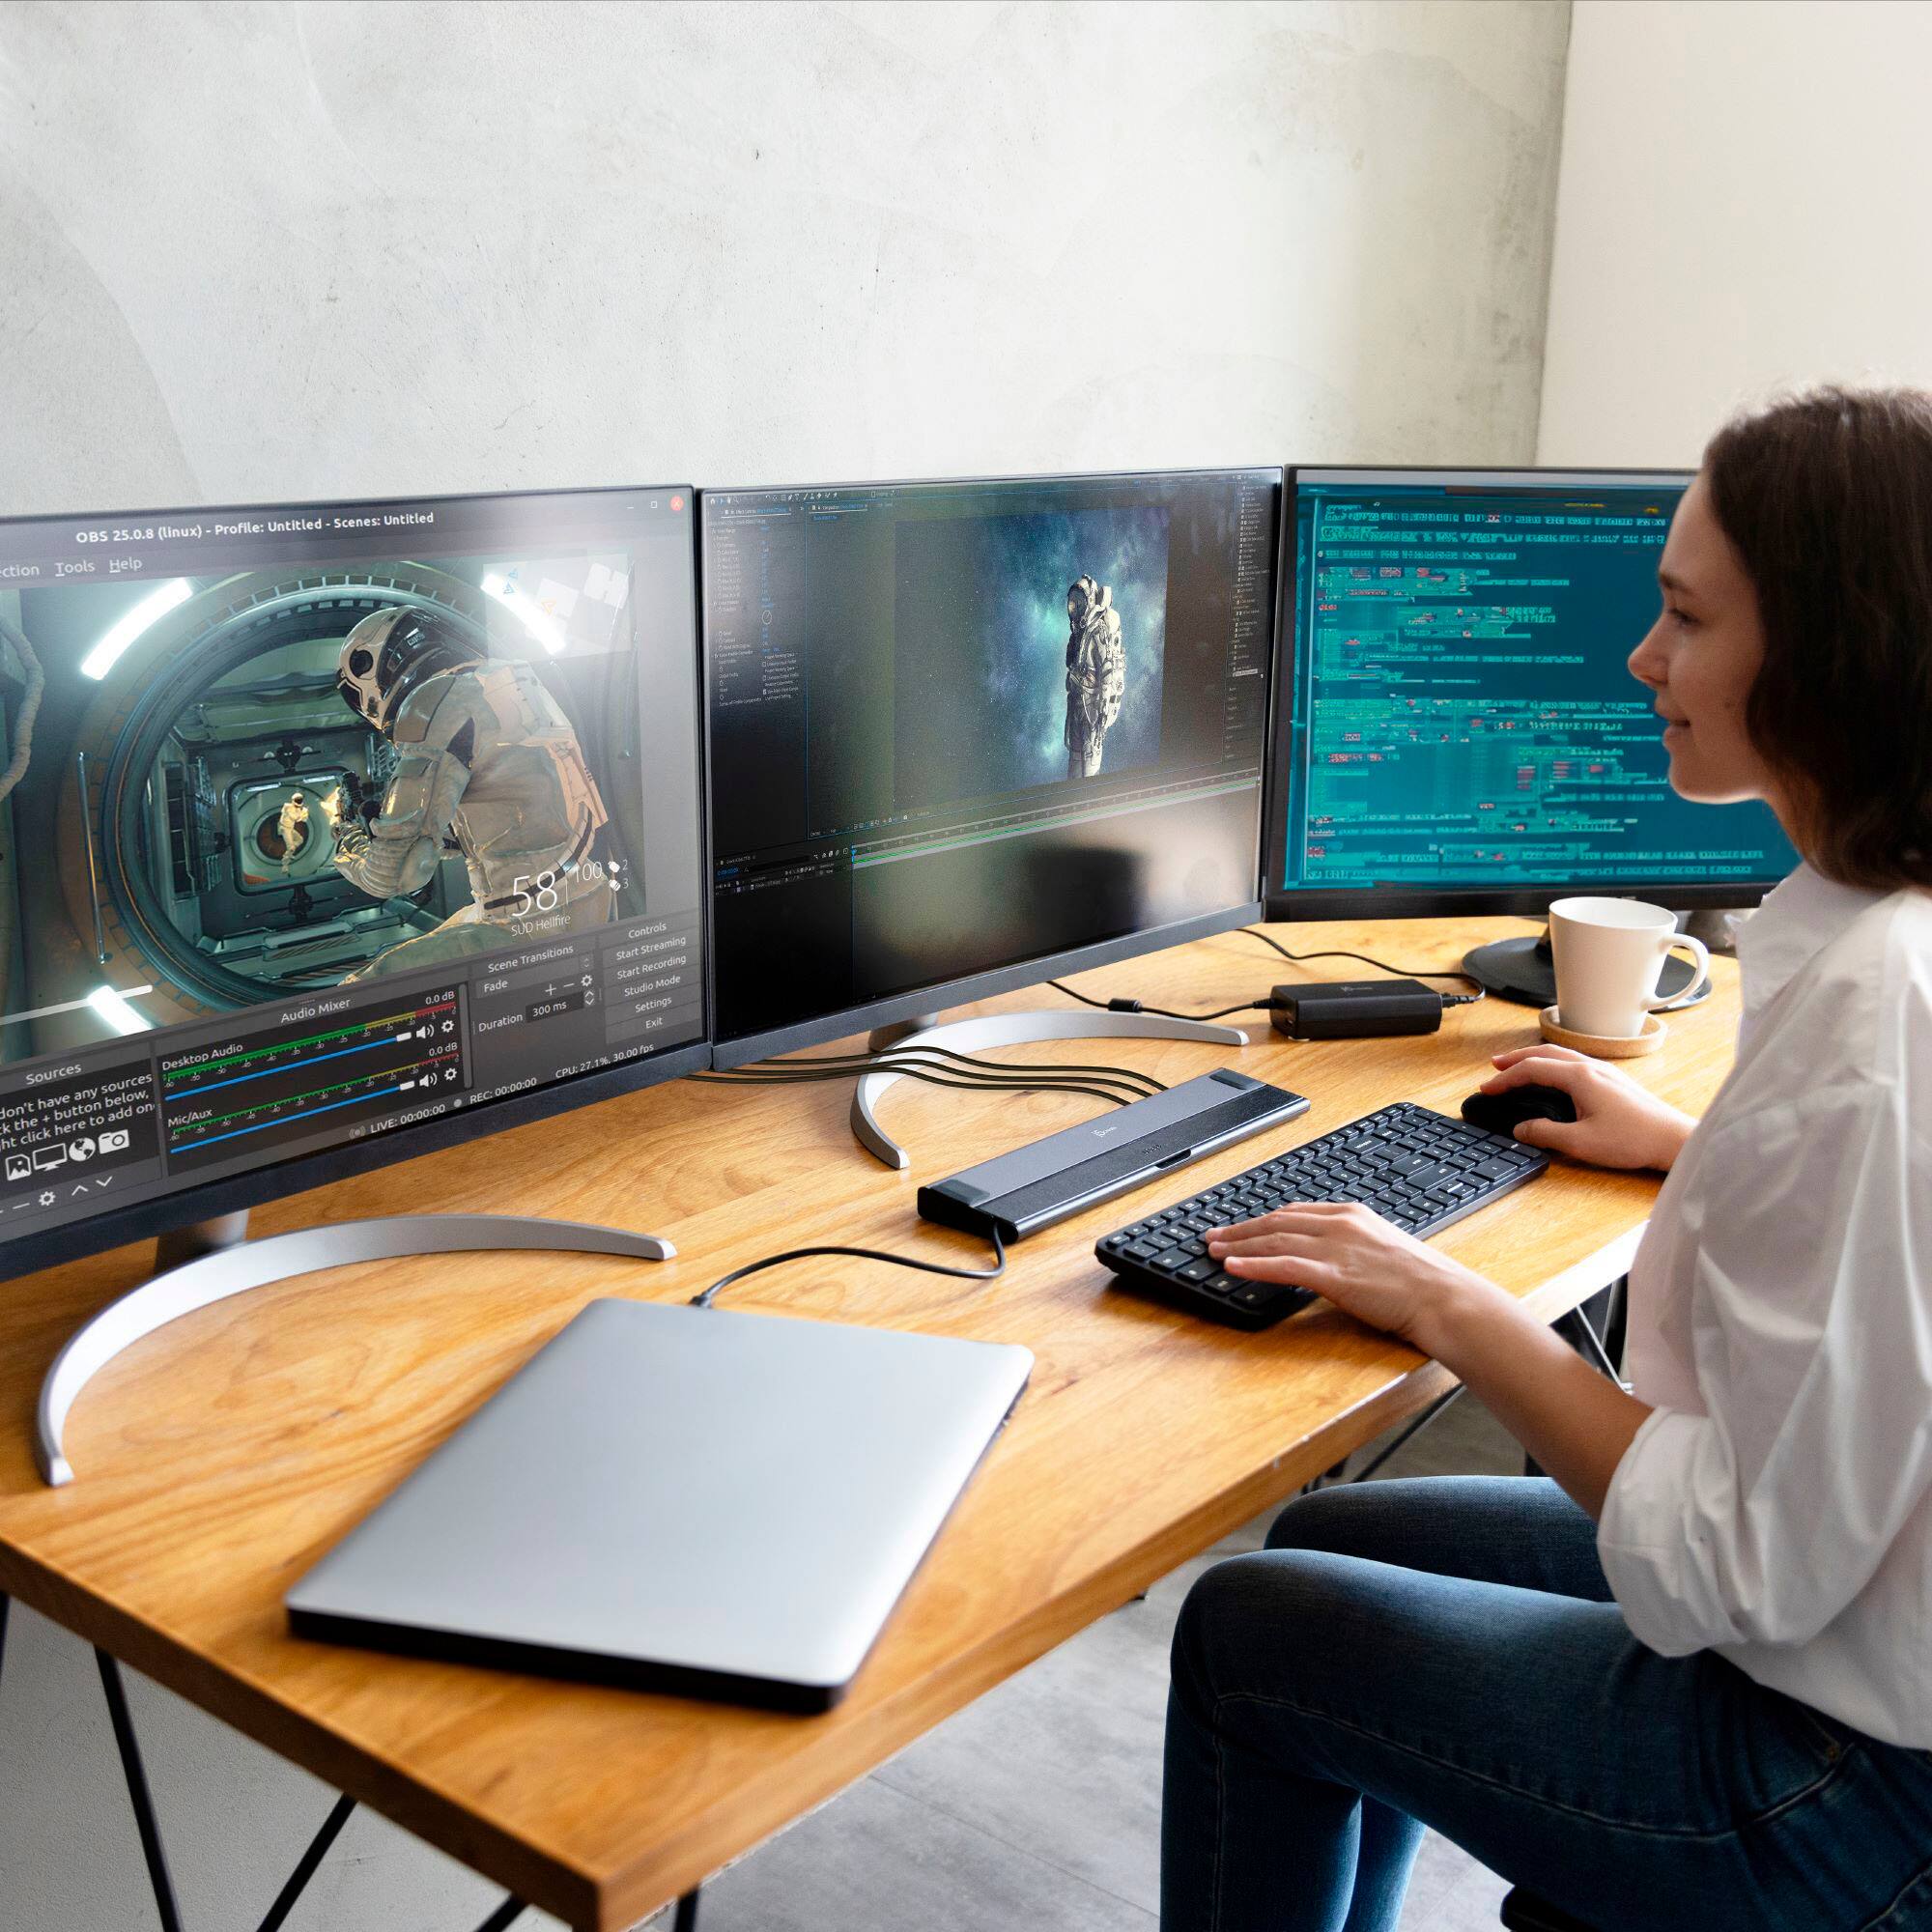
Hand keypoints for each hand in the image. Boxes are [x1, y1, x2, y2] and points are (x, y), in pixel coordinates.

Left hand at [1204, 1201, 1498, 1348]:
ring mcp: (1336, 1247)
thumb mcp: (1383, 1252)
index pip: (1294, 1212)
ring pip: (1273, 1240)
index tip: (1241, 1226)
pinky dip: (1253, 1264)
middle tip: (1212, 1235)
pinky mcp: (1334, 1274)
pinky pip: (1283, 1265)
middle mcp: (1340, 1224)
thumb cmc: (1422, 1284)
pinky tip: (1232, 1266)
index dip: (1262, 1220)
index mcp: (1351, 1215)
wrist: (1445, 1299)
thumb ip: (1353, 1249)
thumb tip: (1331, 1261)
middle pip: (1276, 1222)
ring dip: (1237, 1244)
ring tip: (1212, 1250)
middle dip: (1240, 1228)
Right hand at [1481, 1045, 1693, 1170]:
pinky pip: (1576, 1064)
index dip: (1505, 1079)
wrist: (1673, 1140)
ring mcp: (1606, 1073)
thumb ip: (1544, 1134)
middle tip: (1496, 1067)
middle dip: (1517, 1059)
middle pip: (1546, 1053)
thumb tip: (1521, 1129)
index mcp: (1580, 1077)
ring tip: (1520, 1068)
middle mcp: (1592, 1068)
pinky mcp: (1615, 1082)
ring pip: (1562, 1056)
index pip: (1532, 1069)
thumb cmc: (1633, 1140)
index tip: (1487, 1089)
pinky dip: (1555, 1065)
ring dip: (1537, 1059)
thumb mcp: (1580, 1143)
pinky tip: (1555, 1078)